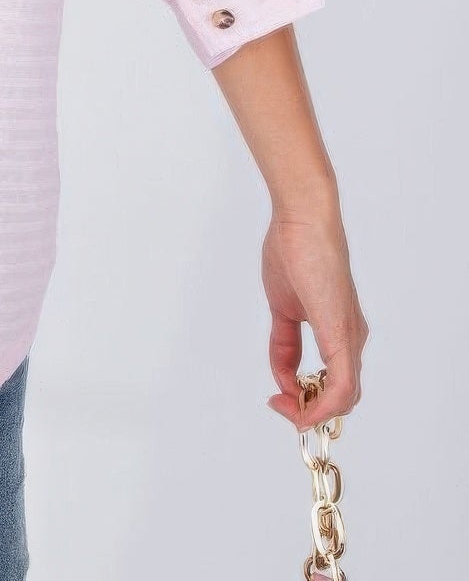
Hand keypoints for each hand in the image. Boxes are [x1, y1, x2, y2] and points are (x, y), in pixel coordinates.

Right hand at [261, 203, 367, 429]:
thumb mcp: (282, 306)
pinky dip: (323, 405)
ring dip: (314, 411)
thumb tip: (282, 370)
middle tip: (279, 404)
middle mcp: (353, 337)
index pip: (332, 383)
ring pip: (346, 398)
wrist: (302, 218)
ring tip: (284, 405)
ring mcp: (351, 336)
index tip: (276, 397)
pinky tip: (300, 405)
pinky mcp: (342, 333)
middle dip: (309, 410)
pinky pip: (343, 386)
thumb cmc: (294, 249)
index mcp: (340, 330)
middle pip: (342, 398)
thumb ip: (284, 340)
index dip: (304, 399)